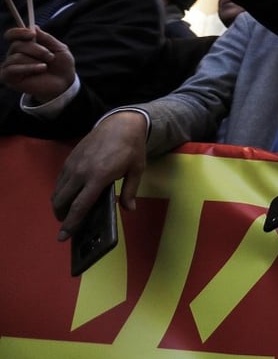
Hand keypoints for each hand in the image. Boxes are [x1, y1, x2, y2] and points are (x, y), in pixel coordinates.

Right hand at [1, 27, 75, 102]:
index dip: (18, 32)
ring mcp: (11, 66)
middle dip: (36, 49)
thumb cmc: (61, 65)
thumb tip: (33, 27)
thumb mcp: (59, 48)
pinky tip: (41, 69)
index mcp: (25, 45)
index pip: (12, 35)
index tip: (31, 34)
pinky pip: (11, 69)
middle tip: (49, 56)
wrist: (64, 83)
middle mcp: (15, 54)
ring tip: (46, 66)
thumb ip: (46, 38)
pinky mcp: (9, 78)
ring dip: (35, 60)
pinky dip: (29, 67)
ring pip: (16, 56)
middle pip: (17, 44)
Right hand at [52, 109, 147, 239]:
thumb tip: (130, 209)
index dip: (70, 223)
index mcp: (99, 177)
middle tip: (68, 224)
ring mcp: (73, 164)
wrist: (121, 123)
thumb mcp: (137, 170)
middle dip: (61, 216)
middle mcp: (81, 172)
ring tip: (68, 211)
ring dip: (59, 204)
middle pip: (62, 201)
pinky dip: (61, 190)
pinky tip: (70, 194)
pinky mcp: (69, 158)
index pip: (80, 206)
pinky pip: (60, 179)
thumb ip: (131, 191)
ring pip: (58, 191)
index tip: (63, 236)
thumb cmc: (132, 148)